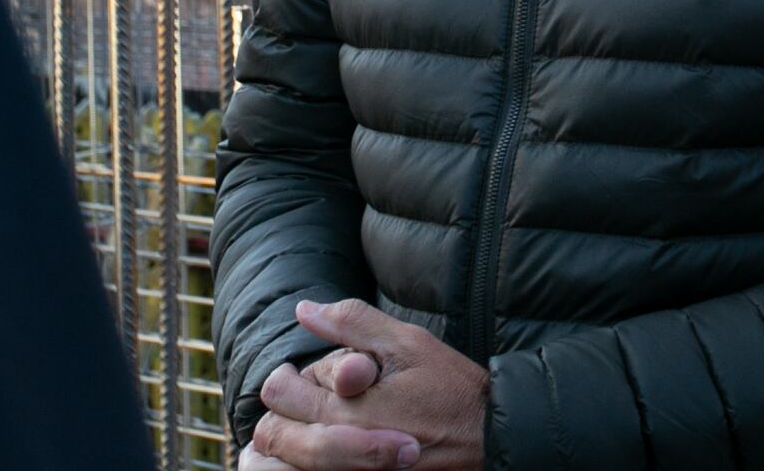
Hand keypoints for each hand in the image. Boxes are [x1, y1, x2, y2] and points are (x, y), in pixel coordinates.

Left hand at [254, 297, 487, 470]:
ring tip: (316, 427)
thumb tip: (304, 309)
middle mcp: (340, 451)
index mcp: (346, 410)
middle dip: (283, 413)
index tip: (306, 375)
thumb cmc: (451, 389)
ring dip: (292, 443)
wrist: (489, 440)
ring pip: (286, 465)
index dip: (288, 377)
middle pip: (273, 436)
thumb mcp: (407, 343)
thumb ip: (352, 323)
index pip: (278, 394)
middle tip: (308, 400)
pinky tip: (331, 447)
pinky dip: (310, 464)